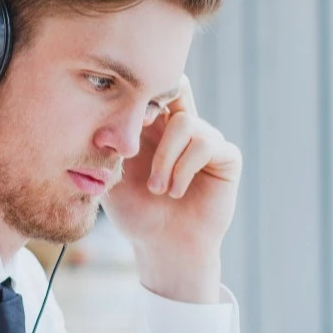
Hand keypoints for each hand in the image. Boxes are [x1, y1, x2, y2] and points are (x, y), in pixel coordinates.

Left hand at [103, 75, 241, 303]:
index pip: (152, 88)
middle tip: (140, 128)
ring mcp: (206, 140)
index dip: (137, 95)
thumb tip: (106, 117)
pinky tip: (175, 192)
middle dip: (156, 105)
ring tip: (157, 189)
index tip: (123, 122)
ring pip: (185, 123)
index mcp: (155, 125)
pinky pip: (206, 144)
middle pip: (178, 86)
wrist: (163, 246)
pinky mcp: (226, 157)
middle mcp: (183, 127)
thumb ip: (109, 144)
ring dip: (166, 159)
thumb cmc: (137, 213)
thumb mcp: (112, 175)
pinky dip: (184, 169)